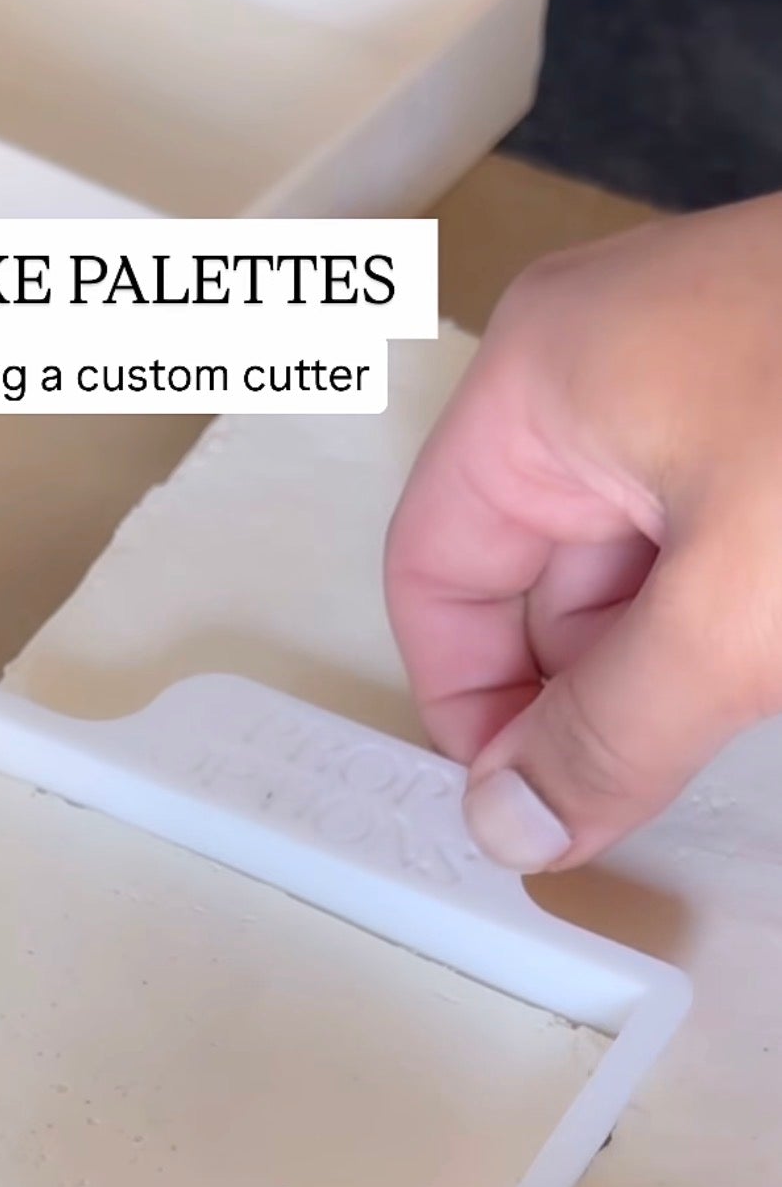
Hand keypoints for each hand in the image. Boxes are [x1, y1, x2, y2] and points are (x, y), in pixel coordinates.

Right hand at [385, 192, 781, 868]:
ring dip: (677, 670)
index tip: (531, 807)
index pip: (435, 572)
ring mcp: (713, 379)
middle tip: (646, 790)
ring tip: (750, 700)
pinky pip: (725, 543)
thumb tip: (518, 819)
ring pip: (645, 573)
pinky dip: (743, 622)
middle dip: (589, 697)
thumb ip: (610, 738)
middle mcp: (613, 367)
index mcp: (548, 380)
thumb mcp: (733, 615)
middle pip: (538, 581)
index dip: (468, 707)